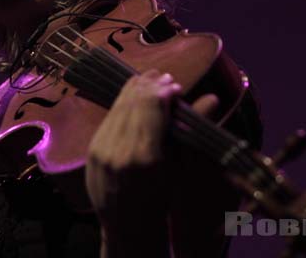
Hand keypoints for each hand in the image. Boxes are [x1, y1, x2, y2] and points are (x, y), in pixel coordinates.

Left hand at [85, 69, 217, 255]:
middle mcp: (120, 150)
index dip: (165, 90)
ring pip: (119, 105)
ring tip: (150, 80)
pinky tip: (133, 96)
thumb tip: (212, 98)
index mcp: (146, 157)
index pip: (153, 106)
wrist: (128, 227)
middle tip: (165, 77)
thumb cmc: (162, 199)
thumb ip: (192, 131)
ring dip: (135, 89)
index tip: (176, 86)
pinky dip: (122, 103)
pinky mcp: (92, 149)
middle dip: (151, 85)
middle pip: (135, 102)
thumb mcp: (181, 167)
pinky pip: (109, 116)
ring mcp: (102, 149)